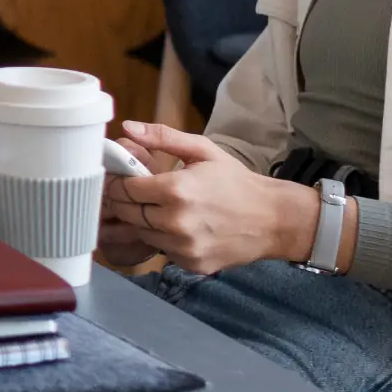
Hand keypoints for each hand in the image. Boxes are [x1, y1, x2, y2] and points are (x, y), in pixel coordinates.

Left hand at [100, 121, 317, 275]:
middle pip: (128, 213)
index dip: (118, 183)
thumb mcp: (203, 151)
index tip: (120, 178)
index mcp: (176, 190)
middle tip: (136, 193)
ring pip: (141, 233)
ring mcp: (183, 247)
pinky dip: (162, 239)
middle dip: (125, 202)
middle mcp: (175, 222)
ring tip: (160, 208)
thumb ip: (163, 137)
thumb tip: (128, 128)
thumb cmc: (237, 182)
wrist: (273, 219)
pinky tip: (178, 227)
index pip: (125, 189)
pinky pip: (161, 251)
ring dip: (143, 221)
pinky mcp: (191, 264)